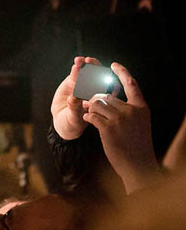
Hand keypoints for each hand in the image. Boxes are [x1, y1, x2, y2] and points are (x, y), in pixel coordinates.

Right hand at [51, 56, 99, 139]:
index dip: (107, 81)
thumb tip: (72, 98)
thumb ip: (74, 108)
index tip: (104, 77)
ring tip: (81, 61)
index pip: (108, 89)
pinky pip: (77, 73)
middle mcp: (95, 90)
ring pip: (89, 73)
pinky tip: (76, 61)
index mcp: (101, 100)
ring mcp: (84, 85)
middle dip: (95, 69)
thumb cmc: (73, 122)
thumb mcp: (74, 118)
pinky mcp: (73, 81)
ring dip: (86, 65)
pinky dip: (77, 67)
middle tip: (90, 63)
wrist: (63, 120)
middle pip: (99, 77)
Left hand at [83, 62, 159, 193]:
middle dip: (96, 99)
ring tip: (93, 116)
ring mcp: (120, 119)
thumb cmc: (136, 144)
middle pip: (106, 95)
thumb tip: (111, 97)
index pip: (131, 84)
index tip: (113, 64)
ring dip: (91, 109)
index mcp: (141, 107)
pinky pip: (92, 115)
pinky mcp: (108, 128)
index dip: (122, 73)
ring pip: (97, 103)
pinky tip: (90, 121)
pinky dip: (88, 117)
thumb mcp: (139, 123)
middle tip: (91, 105)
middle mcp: (132, 110)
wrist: (137, 164)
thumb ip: (129, 109)